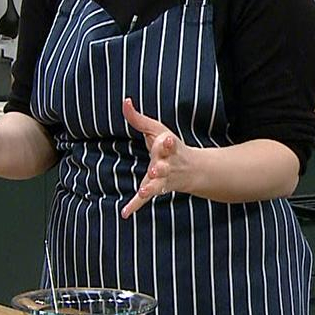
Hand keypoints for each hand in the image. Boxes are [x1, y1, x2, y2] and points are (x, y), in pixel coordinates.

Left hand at [120, 98, 195, 218]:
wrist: (190, 170)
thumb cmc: (169, 146)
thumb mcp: (156, 129)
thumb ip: (137, 118)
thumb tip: (124, 101)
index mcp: (169, 149)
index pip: (169, 145)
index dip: (168, 143)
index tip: (168, 139)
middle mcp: (168, 165)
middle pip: (164, 167)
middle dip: (160, 168)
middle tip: (155, 169)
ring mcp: (162, 179)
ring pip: (157, 185)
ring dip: (151, 188)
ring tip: (143, 191)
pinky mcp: (155, 189)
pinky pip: (145, 199)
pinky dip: (135, 206)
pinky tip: (125, 214)